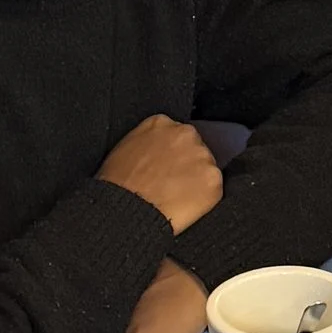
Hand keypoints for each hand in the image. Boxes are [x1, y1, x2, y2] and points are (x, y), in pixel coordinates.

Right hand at [96, 112, 224, 233]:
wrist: (125, 209)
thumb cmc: (117, 185)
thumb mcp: (125, 149)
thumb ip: (148, 142)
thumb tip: (157, 154)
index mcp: (161, 123)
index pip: (176, 135)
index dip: (172, 154)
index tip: (167, 167)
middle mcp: (185, 133)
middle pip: (195, 148)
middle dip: (187, 165)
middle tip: (172, 185)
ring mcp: (202, 155)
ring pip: (206, 168)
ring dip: (196, 182)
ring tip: (176, 198)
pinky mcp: (213, 180)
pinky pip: (213, 189)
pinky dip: (203, 200)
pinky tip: (184, 207)